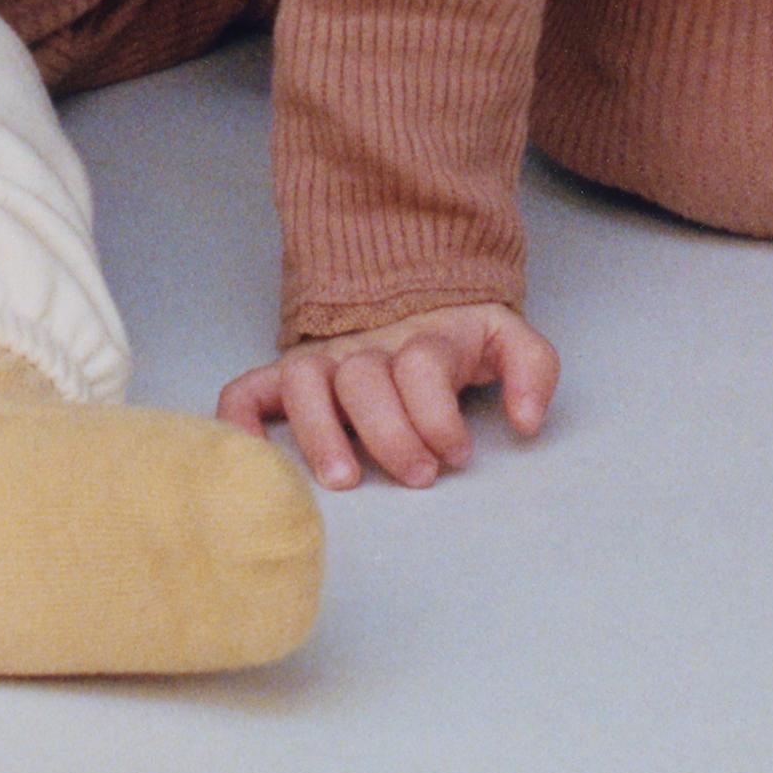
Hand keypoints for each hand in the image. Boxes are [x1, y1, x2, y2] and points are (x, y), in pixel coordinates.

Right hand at [217, 301, 560, 488]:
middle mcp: (366, 348)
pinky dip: (239, 420)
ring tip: (346, 481)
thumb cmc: (457, 339)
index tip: (458, 454)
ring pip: (306, 383)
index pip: (422, 366)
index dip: (440, 414)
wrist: (411, 291)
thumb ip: (532, 370)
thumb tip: (527, 421)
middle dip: (393, 434)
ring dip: (320, 432)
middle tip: (419, 477)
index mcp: (423, 337)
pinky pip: (247, 390)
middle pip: (365, 380)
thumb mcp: (507, 339)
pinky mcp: (286, 376)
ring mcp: (323, 360)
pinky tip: (253, 455)